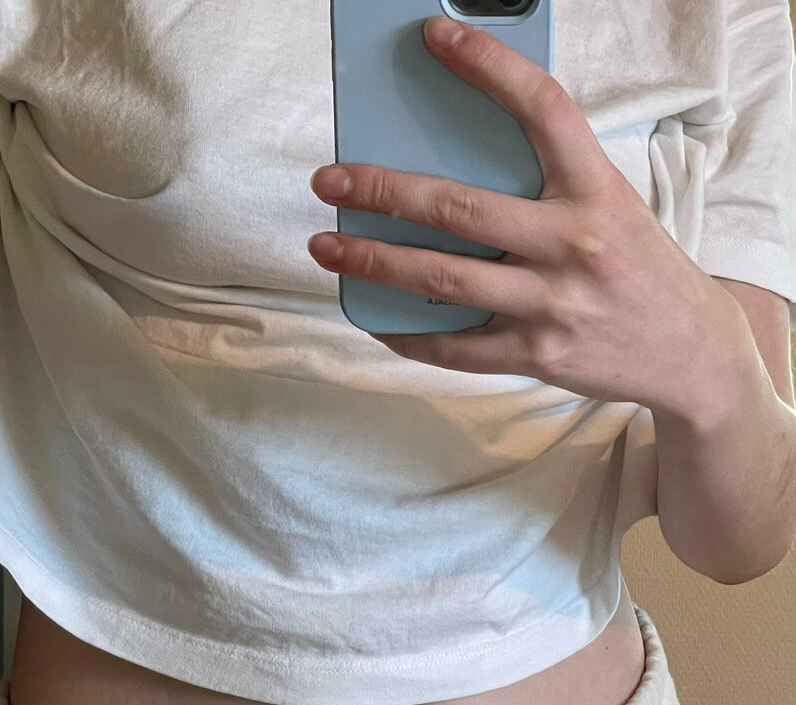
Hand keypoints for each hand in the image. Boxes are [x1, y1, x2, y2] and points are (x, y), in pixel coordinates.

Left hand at [308, 15, 741, 416]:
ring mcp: (552, 304)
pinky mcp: (537, 354)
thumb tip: (452, 173)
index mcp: (596, 190)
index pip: (542, 109)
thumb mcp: (610, 208)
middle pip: (460, 209)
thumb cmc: (638, 267)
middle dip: (384, 191)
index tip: (436, 36)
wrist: (690, 350)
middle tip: (331, 179)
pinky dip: (408, 334)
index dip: (488, 66)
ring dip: (375, 261)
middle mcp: (572, 244)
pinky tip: (375, 318)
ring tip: (329, 247)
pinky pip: (455, 347)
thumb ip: (547, 187)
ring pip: (444, 279)